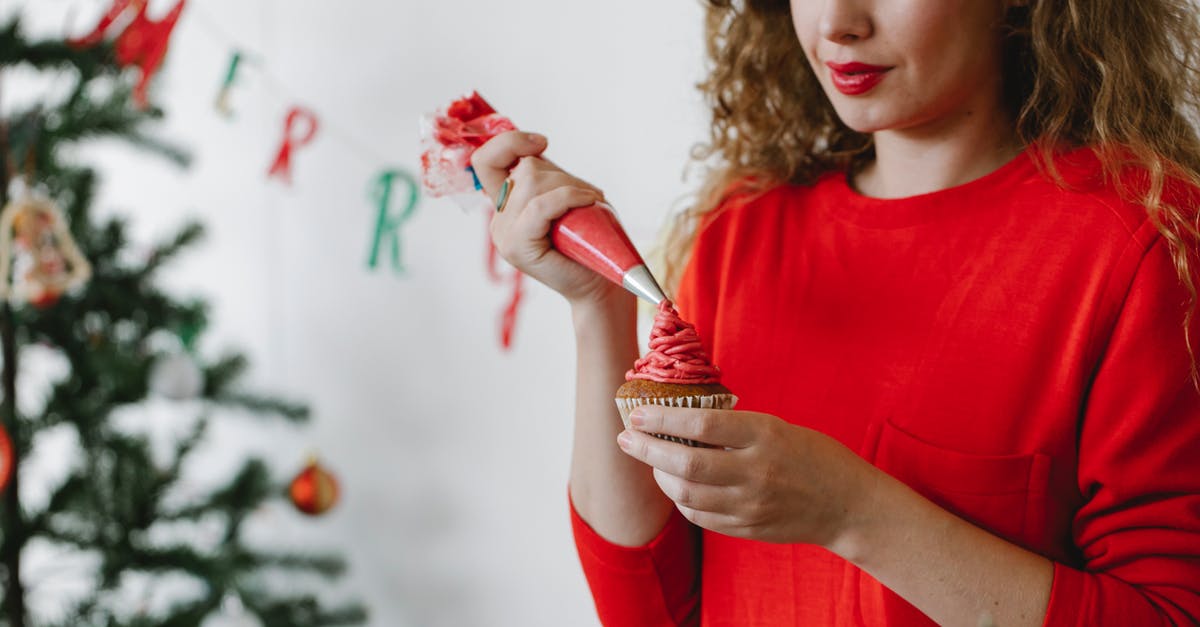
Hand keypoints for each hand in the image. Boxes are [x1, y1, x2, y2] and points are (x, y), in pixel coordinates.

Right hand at [471, 131, 623, 305]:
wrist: (601, 284)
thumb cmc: (592, 241)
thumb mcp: (567, 197)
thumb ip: (547, 176)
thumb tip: (536, 147)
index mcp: (506, 206)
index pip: (486, 161)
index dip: (509, 142)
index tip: (542, 143)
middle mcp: (499, 219)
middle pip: (524, 169)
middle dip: (563, 176)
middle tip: (588, 197)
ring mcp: (504, 235)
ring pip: (532, 183)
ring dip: (570, 187)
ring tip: (591, 204)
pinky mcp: (517, 247)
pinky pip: (540, 206)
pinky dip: (569, 197)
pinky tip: (590, 202)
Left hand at [616, 405, 877, 545]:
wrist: (847, 504)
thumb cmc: (811, 455)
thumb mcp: (776, 427)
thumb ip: (732, 427)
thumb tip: (679, 420)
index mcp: (763, 435)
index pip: (700, 423)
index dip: (662, 418)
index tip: (638, 413)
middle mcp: (755, 471)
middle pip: (685, 462)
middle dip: (647, 449)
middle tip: (627, 438)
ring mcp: (750, 504)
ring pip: (686, 494)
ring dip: (660, 476)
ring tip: (651, 460)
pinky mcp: (747, 528)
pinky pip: (700, 516)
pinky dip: (680, 500)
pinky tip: (675, 485)